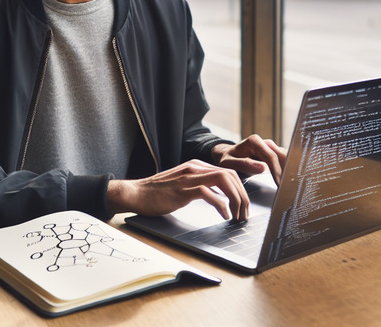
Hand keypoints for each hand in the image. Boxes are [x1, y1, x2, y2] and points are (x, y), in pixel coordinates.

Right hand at [107, 160, 251, 220]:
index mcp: (197, 166)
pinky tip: (224, 215)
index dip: (241, 190)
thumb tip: (220, 198)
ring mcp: (188, 177)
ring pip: (223, 180)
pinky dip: (220, 204)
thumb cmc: (157, 193)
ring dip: (235, 199)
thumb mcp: (183, 185)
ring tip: (237, 215)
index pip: (228, 172)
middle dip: (243, 195)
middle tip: (245, 213)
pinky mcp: (181, 190)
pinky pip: (208, 193)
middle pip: (230, 175)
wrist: (135, 193)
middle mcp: (195, 168)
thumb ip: (200, 186)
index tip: (244, 206)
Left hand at [210, 135, 286, 183]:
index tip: (279, 184)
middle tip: (289, 187)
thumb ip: (244, 164)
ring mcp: (270, 148)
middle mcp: (265, 142)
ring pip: (285, 159)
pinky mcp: (273, 155)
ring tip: (291, 186)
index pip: (271, 157)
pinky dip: (286, 172)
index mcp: (255, 141)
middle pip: (282, 157)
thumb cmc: (226, 160)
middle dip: (286, 171)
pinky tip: (289, 182)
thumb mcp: (229, 163)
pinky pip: (283, 162)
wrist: (226, 156)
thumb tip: (263, 168)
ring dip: (289, 171)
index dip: (277, 171)